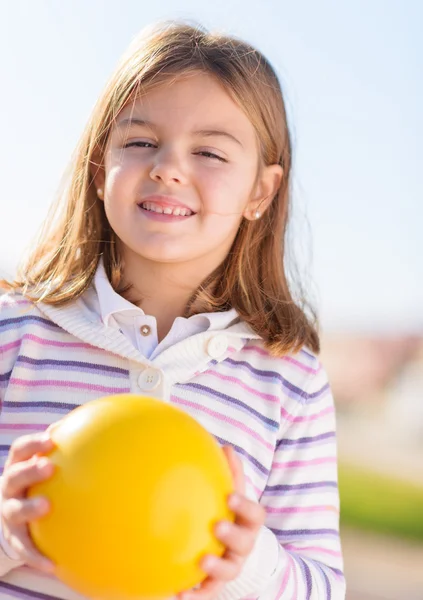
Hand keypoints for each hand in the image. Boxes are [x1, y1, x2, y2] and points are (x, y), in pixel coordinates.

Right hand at [0, 431, 55, 571]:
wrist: (17, 518)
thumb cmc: (40, 483)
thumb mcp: (46, 465)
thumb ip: (66, 448)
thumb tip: (94, 428)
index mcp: (18, 467)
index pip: (20, 450)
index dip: (33, 443)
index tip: (51, 438)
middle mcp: (9, 488)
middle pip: (14, 476)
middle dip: (29, 471)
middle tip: (49, 466)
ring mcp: (9, 512)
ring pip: (14, 511)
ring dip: (28, 508)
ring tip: (46, 506)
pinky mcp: (13, 538)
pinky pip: (23, 548)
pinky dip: (35, 555)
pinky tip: (53, 564)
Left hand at [179, 446, 265, 599]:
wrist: (237, 552)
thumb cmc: (232, 515)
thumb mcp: (233, 495)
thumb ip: (231, 474)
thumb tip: (226, 446)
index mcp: (248, 522)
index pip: (254, 514)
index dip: (244, 505)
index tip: (230, 496)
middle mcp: (244, 546)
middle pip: (244, 543)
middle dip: (231, 535)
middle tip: (216, 526)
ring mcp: (231, 566)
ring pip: (229, 571)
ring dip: (216, 568)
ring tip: (201, 562)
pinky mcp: (217, 585)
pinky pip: (206, 594)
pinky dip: (193, 596)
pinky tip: (175, 595)